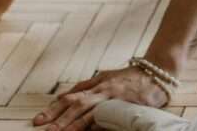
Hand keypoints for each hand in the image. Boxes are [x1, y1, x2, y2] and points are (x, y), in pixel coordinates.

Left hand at [34, 66, 169, 130]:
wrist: (158, 71)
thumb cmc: (131, 78)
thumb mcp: (106, 78)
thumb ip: (86, 88)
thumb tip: (64, 97)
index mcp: (95, 84)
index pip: (70, 97)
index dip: (53, 109)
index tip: (38, 120)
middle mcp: (102, 89)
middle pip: (75, 104)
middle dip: (58, 118)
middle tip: (43, 128)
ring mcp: (113, 96)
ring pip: (89, 111)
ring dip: (73, 123)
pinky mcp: (127, 103)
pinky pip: (109, 116)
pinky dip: (97, 124)